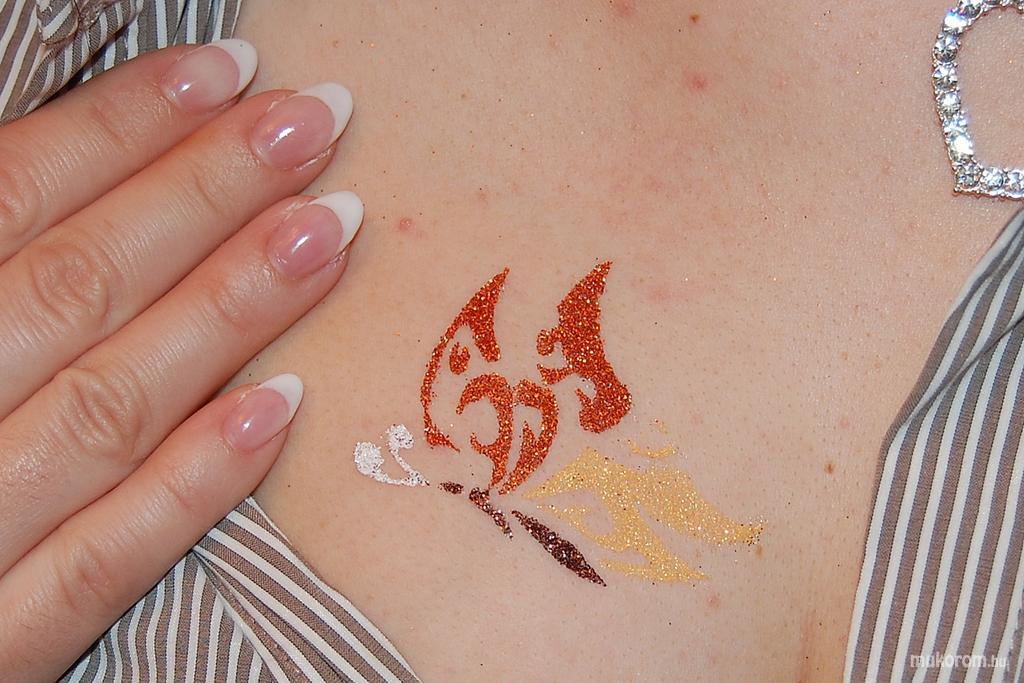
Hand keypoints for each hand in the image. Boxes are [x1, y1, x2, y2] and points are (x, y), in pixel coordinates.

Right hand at [0, 40, 361, 679]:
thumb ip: (0, 262)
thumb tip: (96, 170)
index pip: (9, 197)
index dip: (124, 127)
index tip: (233, 72)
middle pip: (75, 284)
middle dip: (205, 193)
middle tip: (318, 123)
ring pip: (107, 406)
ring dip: (227, 311)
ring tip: (331, 231)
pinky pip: (100, 562)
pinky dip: (191, 482)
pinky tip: (285, 407)